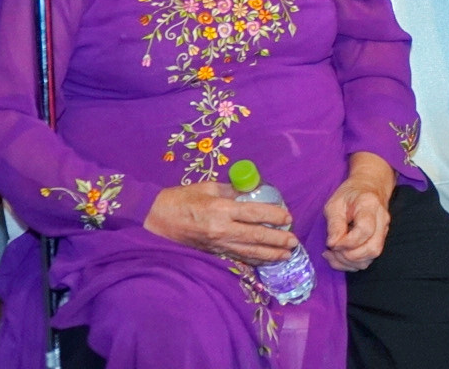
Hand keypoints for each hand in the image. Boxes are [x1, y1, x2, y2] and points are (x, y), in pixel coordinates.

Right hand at [145, 181, 296, 265]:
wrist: (154, 219)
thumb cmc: (180, 199)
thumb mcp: (208, 187)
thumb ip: (233, 190)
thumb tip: (253, 191)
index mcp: (221, 209)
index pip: (255, 213)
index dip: (274, 216)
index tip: (288, 218)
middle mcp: (222, 229)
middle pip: (256, 236)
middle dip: (277, 239)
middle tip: (294, 241)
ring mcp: (217, 244)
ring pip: (249, 251)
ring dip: (269, 254)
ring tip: (286, 255)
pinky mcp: (212, 252)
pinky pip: (237, 257)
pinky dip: (253, 259)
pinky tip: (264, 261)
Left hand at [322, 152, 394, 271]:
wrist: (369, 188)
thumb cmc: (349, 195)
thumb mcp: (335, 204)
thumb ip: (334, 224)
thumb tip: (332, 244)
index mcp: (370, 206)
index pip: (365, 229)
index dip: (348, 242)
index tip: (332, 243)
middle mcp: (382, 220)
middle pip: (373, 247)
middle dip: (349, 255)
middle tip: (331, 249)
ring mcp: (384, 232)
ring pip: (372, 256)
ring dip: (349, 262)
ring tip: (333, 254)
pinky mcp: (380, 241)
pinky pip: (368, 259)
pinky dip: (352, 264)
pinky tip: (339, 256)